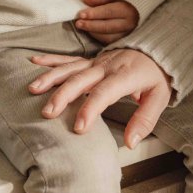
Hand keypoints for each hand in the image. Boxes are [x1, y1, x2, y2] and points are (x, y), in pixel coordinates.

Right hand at [27, 48, 170, 147]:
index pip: (104, 93)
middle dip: (62, 96)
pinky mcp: (90, 60)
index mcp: (125, 76)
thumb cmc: (155, 78)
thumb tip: (129, 142)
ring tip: (33, 89)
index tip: (78, 128)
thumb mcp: (159, 98)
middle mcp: (106, 66)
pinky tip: (33, 61)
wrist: (156, 50)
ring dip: (50, 78)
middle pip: (80, 80)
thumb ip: (144, 121)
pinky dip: (50, 59)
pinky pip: (68, 59)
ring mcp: (96, 62)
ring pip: (70, 68)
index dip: (90, 109)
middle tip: (47, 112)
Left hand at [76, 0, 138, 44]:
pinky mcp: (121, 41)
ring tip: (81, 27)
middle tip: (78, 23)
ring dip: (93, 32)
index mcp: (128, 10)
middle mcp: (129, 24)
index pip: (109, 12)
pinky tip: (89, 32)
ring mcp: (126, 35)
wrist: (133, 14)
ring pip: (108, 37)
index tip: (81, 14)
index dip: (94, 13)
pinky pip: (108, 42)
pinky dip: (97, 37)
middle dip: (91, 25)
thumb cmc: (120, 3)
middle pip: (108, 26)